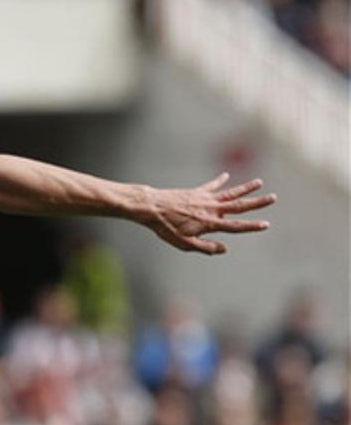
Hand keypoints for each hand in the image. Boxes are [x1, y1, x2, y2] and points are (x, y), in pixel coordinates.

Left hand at [140, 173, 275, 254]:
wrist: (151, 207)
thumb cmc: (166, 228)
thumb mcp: (184, 243)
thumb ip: (205, 247)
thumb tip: (224, 249)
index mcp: (210, 223)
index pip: (236, 226)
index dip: (252, 226)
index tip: (266, 224)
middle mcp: (211, 209)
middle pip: (239, 205)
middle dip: (257, 202)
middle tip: (273, 197)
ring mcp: (204, 198)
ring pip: (230, 192)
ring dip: (245, 188)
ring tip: (259, 182)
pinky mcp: (196, 192)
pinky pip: (211, 186)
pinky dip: (219, 181)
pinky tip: (225, 175)